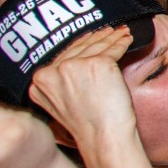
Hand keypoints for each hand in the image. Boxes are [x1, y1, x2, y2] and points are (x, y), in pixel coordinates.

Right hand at [28, 27, 137, 142]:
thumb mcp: (62, 103)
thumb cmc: (90, 125)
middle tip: (109, 31)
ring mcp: (75, 66)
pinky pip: (113, 49)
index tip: (90, 38)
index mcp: (40, 82)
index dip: (79, 45)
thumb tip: (74, 62)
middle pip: (78, 48)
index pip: (62, 56)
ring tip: (121, 33)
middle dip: (97, 38)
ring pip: (96, 46)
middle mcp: (53, 72)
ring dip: (111, 37)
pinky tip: (127, 39)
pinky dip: (122, 43)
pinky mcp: (98, 64)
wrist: (104, 137)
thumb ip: (60, 83)